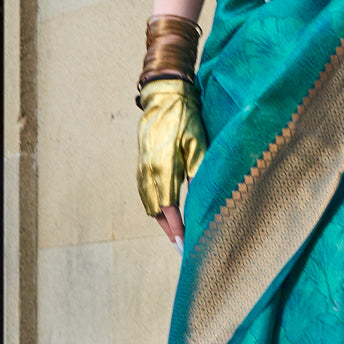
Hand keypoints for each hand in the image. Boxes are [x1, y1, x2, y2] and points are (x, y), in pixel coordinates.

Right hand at [136, 78, 206, 248]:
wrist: (164, 95)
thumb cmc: (185, 118)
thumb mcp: (198, 145)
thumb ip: (198, 174)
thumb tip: (202, 201)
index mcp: (162, 170)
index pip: (170, 210)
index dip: (178, 231)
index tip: (185, 247)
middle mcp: (148, 172)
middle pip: (156, 213)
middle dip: (170, 232)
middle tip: (183, 248)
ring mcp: (142, 168)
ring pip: (148, 204)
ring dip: (161, 222)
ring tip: (176, 236)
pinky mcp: (141, 163)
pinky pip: (145, 193)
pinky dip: (155, 207)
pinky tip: (165, 214)